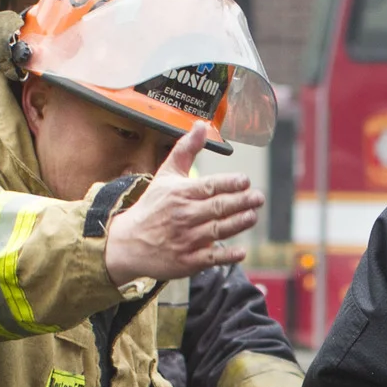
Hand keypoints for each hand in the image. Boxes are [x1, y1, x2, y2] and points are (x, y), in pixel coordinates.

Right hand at [103, 126, 263, 286]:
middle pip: (219, 207)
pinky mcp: (188, 261)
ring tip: (253, 215)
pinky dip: (228, 255)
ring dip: (239, 223)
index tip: (245, 181)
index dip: (230, 183)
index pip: (210, 186)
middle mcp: (184, 215)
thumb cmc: (151, 207)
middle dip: (242, 201)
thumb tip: (201, 125)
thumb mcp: (165, 175)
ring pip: (219, 230)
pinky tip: (242, 250)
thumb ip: (185, 150)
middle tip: (258, 197)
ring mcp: (186, 239)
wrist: (127, 243)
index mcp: (180, 193)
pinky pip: (212, 258)